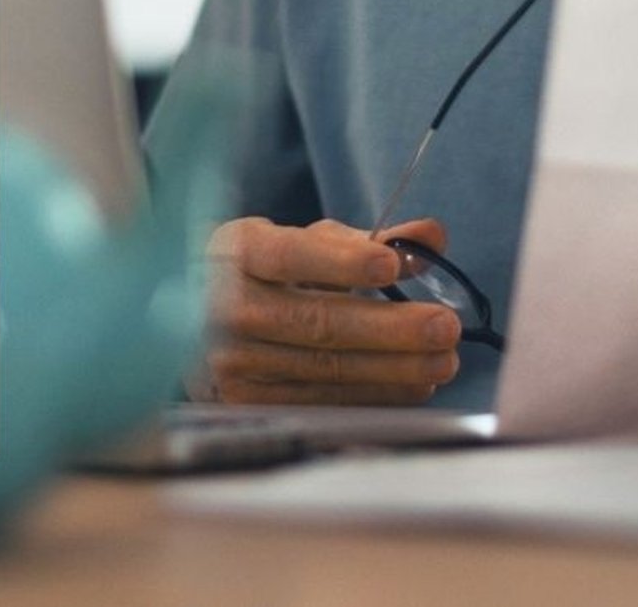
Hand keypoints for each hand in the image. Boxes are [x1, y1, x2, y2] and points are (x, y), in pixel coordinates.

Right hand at [193, 215, 462, 404]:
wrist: (193, 319)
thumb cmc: (266, 273)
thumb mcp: (304, 242)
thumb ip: (369, 239)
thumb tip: (433, 236)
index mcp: (237, 249)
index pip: (289, 255)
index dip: (340, 261)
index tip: (390, 265)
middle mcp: (225, 304)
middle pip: (315, 320)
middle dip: (389, 328)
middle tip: (444, 326)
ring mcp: (232, 358)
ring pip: (324, 367)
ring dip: (392, 367)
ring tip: (443, 359)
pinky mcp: (245, 399)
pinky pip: (320, 400)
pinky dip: (373, 394)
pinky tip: (412, 385)